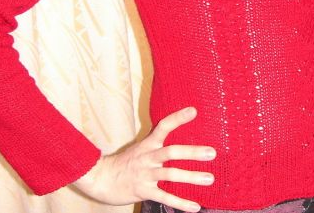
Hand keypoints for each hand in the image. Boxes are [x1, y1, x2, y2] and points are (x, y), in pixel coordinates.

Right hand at [70, 106, 213, 211]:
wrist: (102, 178)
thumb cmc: (127, 162)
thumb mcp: (142, 147)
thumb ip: (159, 142)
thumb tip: (180, 135)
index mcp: (148, 144)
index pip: (163, 126)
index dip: (178, 118)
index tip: (193, 111)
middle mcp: (148, 157)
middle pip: (171, 152)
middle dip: (192, 153)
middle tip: (212, 153)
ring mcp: (145, 174)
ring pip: (170, 174)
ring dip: (191, 177)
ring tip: (209, 178)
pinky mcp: (143, 191)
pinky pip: (164, 197)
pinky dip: (180, 202)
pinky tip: (195, 206)